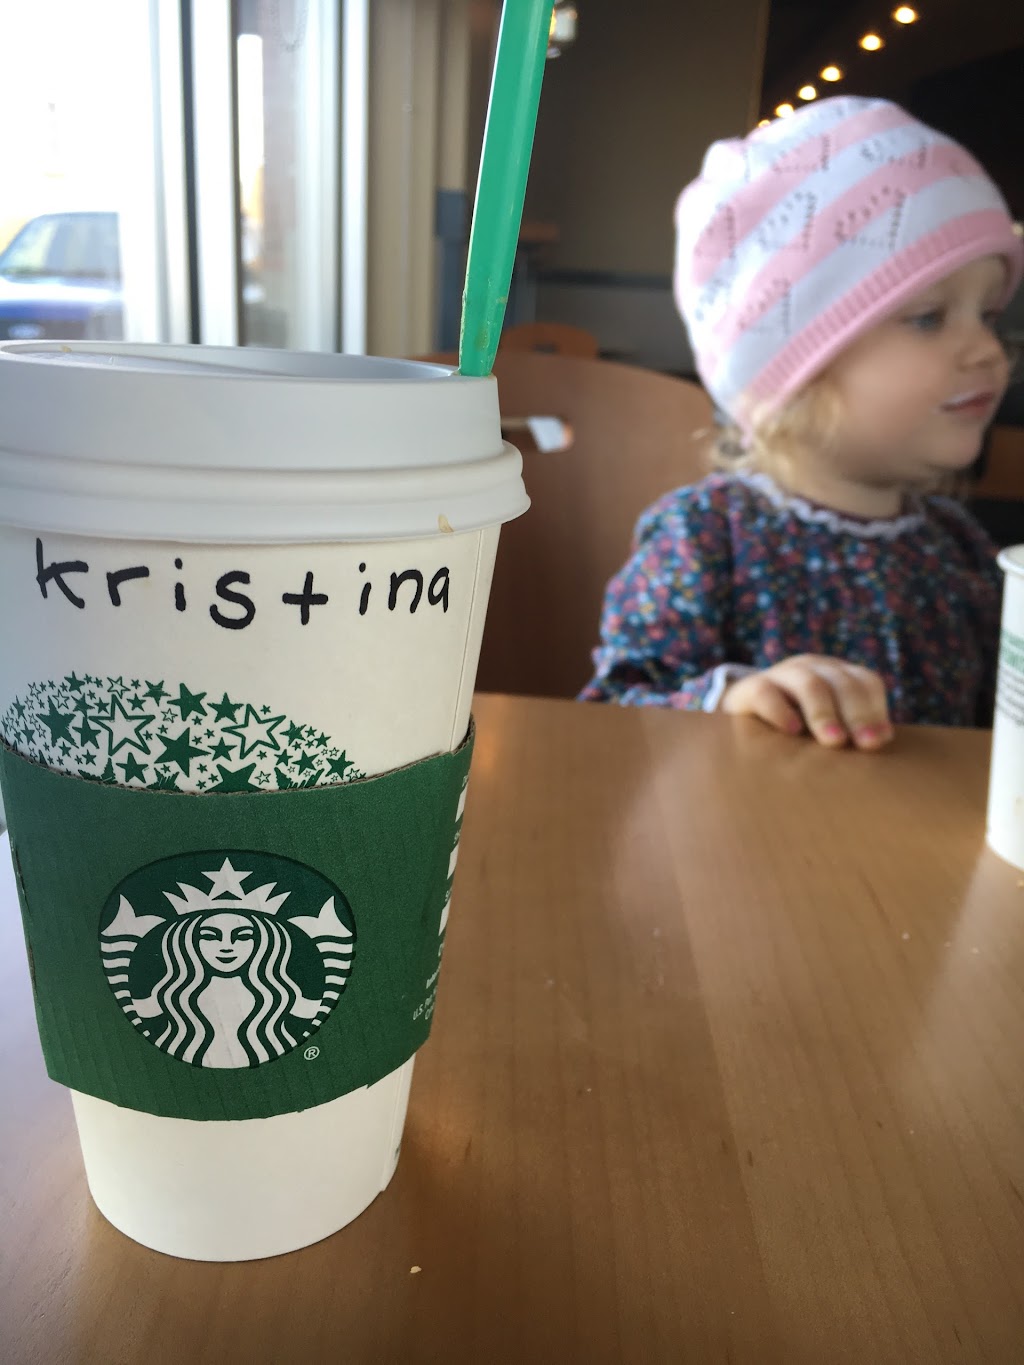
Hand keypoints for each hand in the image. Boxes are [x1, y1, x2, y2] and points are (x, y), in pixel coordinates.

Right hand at [721, 655, 892, 749]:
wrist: (742, 719)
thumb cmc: (797, 730)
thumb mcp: (826, 727)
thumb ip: (852, 731)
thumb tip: (883, 740)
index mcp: (837, 675)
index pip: (866, 682)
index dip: (876, 709)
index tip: (880, 741)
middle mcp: (812, 668)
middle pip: (841, 683)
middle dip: (858, 714)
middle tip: (866, 745)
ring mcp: (781, 675)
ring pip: (809, 684)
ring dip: (824, 713)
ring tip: (834, 740)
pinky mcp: (749, 689)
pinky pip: (766, 693)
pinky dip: (780, 711)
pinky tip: (792, 730)